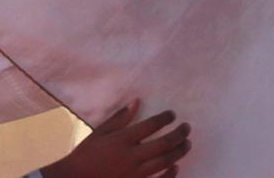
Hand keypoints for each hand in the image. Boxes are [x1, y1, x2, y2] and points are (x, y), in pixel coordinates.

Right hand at [42, 101, 190, 177]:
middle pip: (164, 144)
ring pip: (165, 162)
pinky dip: (170, 174)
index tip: (173, 115)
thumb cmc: (86, 154)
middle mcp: (132, 156)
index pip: (150, 125)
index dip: (165, 119)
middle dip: (179, 134)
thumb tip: (136, 102)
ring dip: (179, 152)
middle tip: (187, 128)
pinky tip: (176, 167)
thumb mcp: (99, 132)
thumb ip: (119, 118)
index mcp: (122, 140)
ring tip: (186, 144)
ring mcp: (136, 173)